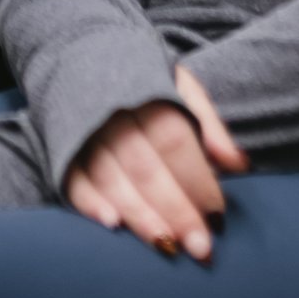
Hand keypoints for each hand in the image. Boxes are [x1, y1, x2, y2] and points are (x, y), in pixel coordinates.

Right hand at [66, 75, 245, 261]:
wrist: (78, 50)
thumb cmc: (142, 78)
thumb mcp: (179, 84)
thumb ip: (208, 125)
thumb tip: (239, 166)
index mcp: (145, 91)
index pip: (174, 140)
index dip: (197, 179)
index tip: (218, 216)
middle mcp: (111, 111)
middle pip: (144, 166)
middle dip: (175, 209)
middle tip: (201, 247)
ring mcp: (82, 129)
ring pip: (109, 177)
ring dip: (139, 214)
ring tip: (167, 245)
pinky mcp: (59, 146)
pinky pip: (71, 178)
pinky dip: (89, 202)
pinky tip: (112, 224)